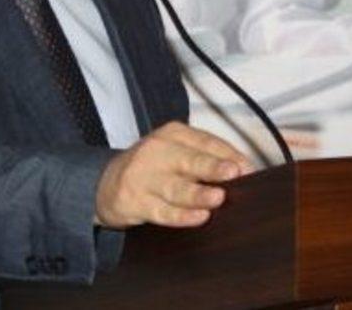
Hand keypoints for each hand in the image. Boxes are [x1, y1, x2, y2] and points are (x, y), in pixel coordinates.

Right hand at [95, 122, 252, 228]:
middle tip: (234, 173)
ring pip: (176, 188)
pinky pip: (162, 211)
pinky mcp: (134, 201)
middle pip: (190, 160)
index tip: (247, 169)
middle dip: (213, 167)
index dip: (229, 155)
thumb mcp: (176, 151)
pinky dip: (181, 216)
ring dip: (198, 194)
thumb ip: (207, 157)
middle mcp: (157, 151)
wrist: (104, 182)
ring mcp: (143, 177)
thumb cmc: (152, 167)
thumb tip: (245, 170)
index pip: (206, 142)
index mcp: (173, 134)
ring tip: (217, 198)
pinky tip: (198, 217)